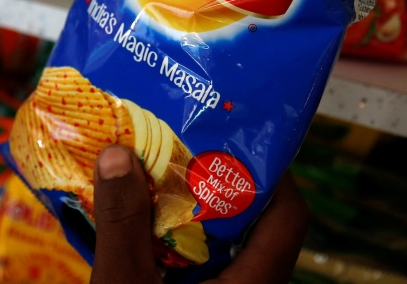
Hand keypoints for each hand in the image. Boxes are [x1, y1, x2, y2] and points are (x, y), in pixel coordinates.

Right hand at [91, 145, 308, 283]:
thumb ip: (123, 225)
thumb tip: (118, 154)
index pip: (288, 216)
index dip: (271, 172)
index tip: (235, 136)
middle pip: (249, 225)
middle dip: (212, 186)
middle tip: (177, 148)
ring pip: (215, 249)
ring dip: (183, 217)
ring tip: (148, 180)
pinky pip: (191, 271)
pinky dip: (167, 248)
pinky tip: (132, 233)